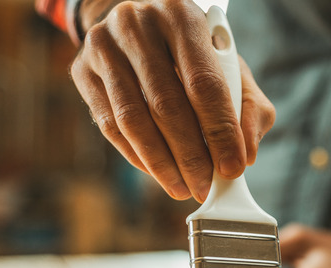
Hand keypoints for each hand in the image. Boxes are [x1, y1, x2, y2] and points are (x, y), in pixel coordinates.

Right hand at [70, 0, 274, 202]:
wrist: (137, 21)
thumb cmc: (193, 51)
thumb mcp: (230, 65)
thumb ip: (248, 106)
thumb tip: (245, 154)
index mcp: (182, 17)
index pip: (204, 83)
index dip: (220, 131)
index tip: (232, 166)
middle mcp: (137, 26)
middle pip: (166, 104)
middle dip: (190, 155)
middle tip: (205, 186)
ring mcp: (104, 47)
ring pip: (132, 119)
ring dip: (161, 163)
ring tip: (182, 187)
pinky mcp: (82, 70)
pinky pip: (109, 125)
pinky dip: (136, 156)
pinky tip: (157, 172)